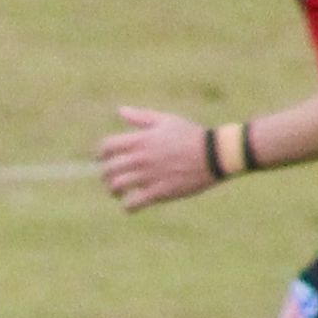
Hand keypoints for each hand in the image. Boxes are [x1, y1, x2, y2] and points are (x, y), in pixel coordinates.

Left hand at [99, 107, 218, 211]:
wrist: (215, 154)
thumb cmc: (191, 136)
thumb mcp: (166, 121)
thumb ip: (141, 117)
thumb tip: (120, 111)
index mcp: (140, 140)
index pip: (106, 147)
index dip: (101, 154)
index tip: (104, 159)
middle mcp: (140, 158)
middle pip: (108, 169)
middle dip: (105, 175)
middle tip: (111, 179)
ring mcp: (148, 176)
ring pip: (117, 186)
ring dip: (113, 191)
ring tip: (118, 193)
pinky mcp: (159, 192)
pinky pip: (133, 203)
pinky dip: (128, 206)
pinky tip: (131, 205)